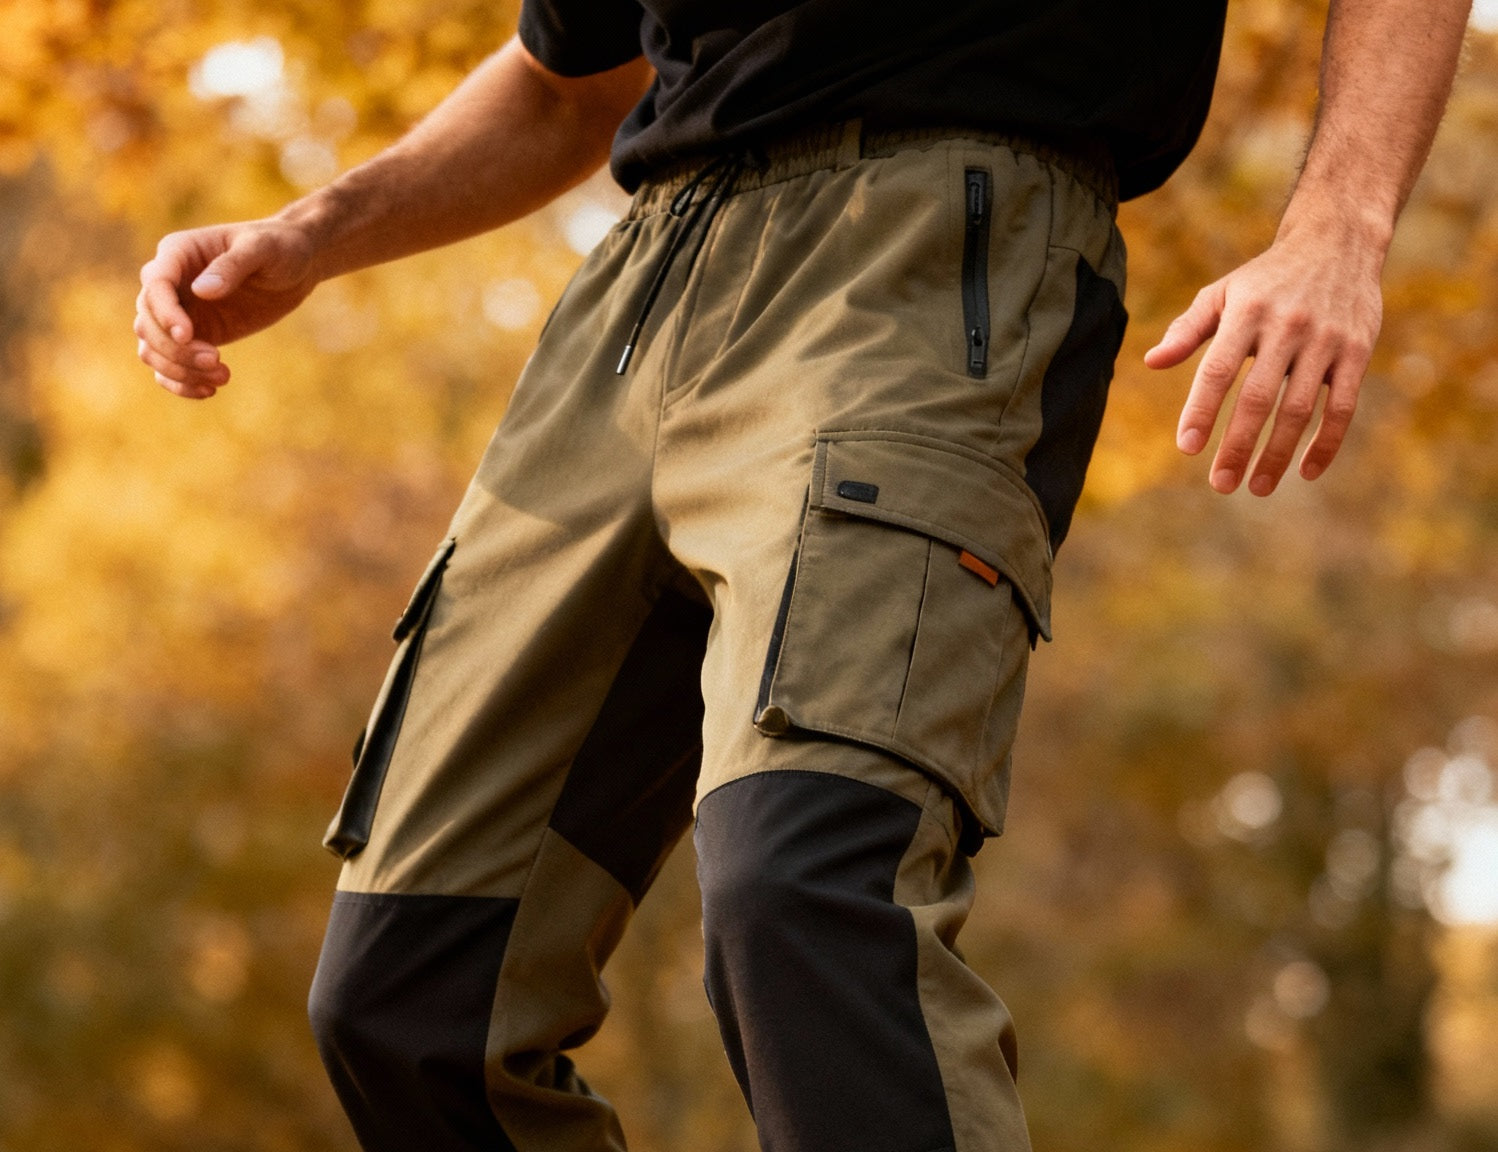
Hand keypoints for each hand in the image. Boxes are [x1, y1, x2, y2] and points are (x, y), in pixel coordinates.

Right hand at [135, 220, 319, 398]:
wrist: (295, 265)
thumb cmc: (278, 247)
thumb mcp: (261, 248)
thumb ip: (232, 266)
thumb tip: (202, 291)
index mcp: (178, 253)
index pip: (155, 285)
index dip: (165, 313)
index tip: (188, 335)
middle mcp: (170, 283)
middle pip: (147, 323)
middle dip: (176, 348)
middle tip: (217, 360)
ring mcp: (178, 312)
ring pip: (152, 348)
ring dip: (179, 370)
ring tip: (222, 376)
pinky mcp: (193, 337)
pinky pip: (170, 365)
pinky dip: (181, 383)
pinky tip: (209, 391)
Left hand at [1143, 221, 1383, 495]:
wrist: (1338, 242)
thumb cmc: (1267, 278)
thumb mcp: (1223, 292)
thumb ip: (1189, 329)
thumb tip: (1152, 362)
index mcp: (1247, 313)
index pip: (1218, 369)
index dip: (1201, 410)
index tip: (1186, 447)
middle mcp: (1287, 327)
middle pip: (1259, 397)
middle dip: (1238, 445)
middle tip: (1221, 484)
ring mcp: (1326, 340)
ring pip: (1301, 409)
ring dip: (1278, 453)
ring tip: (1256, 486)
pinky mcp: (1357, 352)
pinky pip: (1343, 407)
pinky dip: (1326, 443)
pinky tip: (1305, 472)